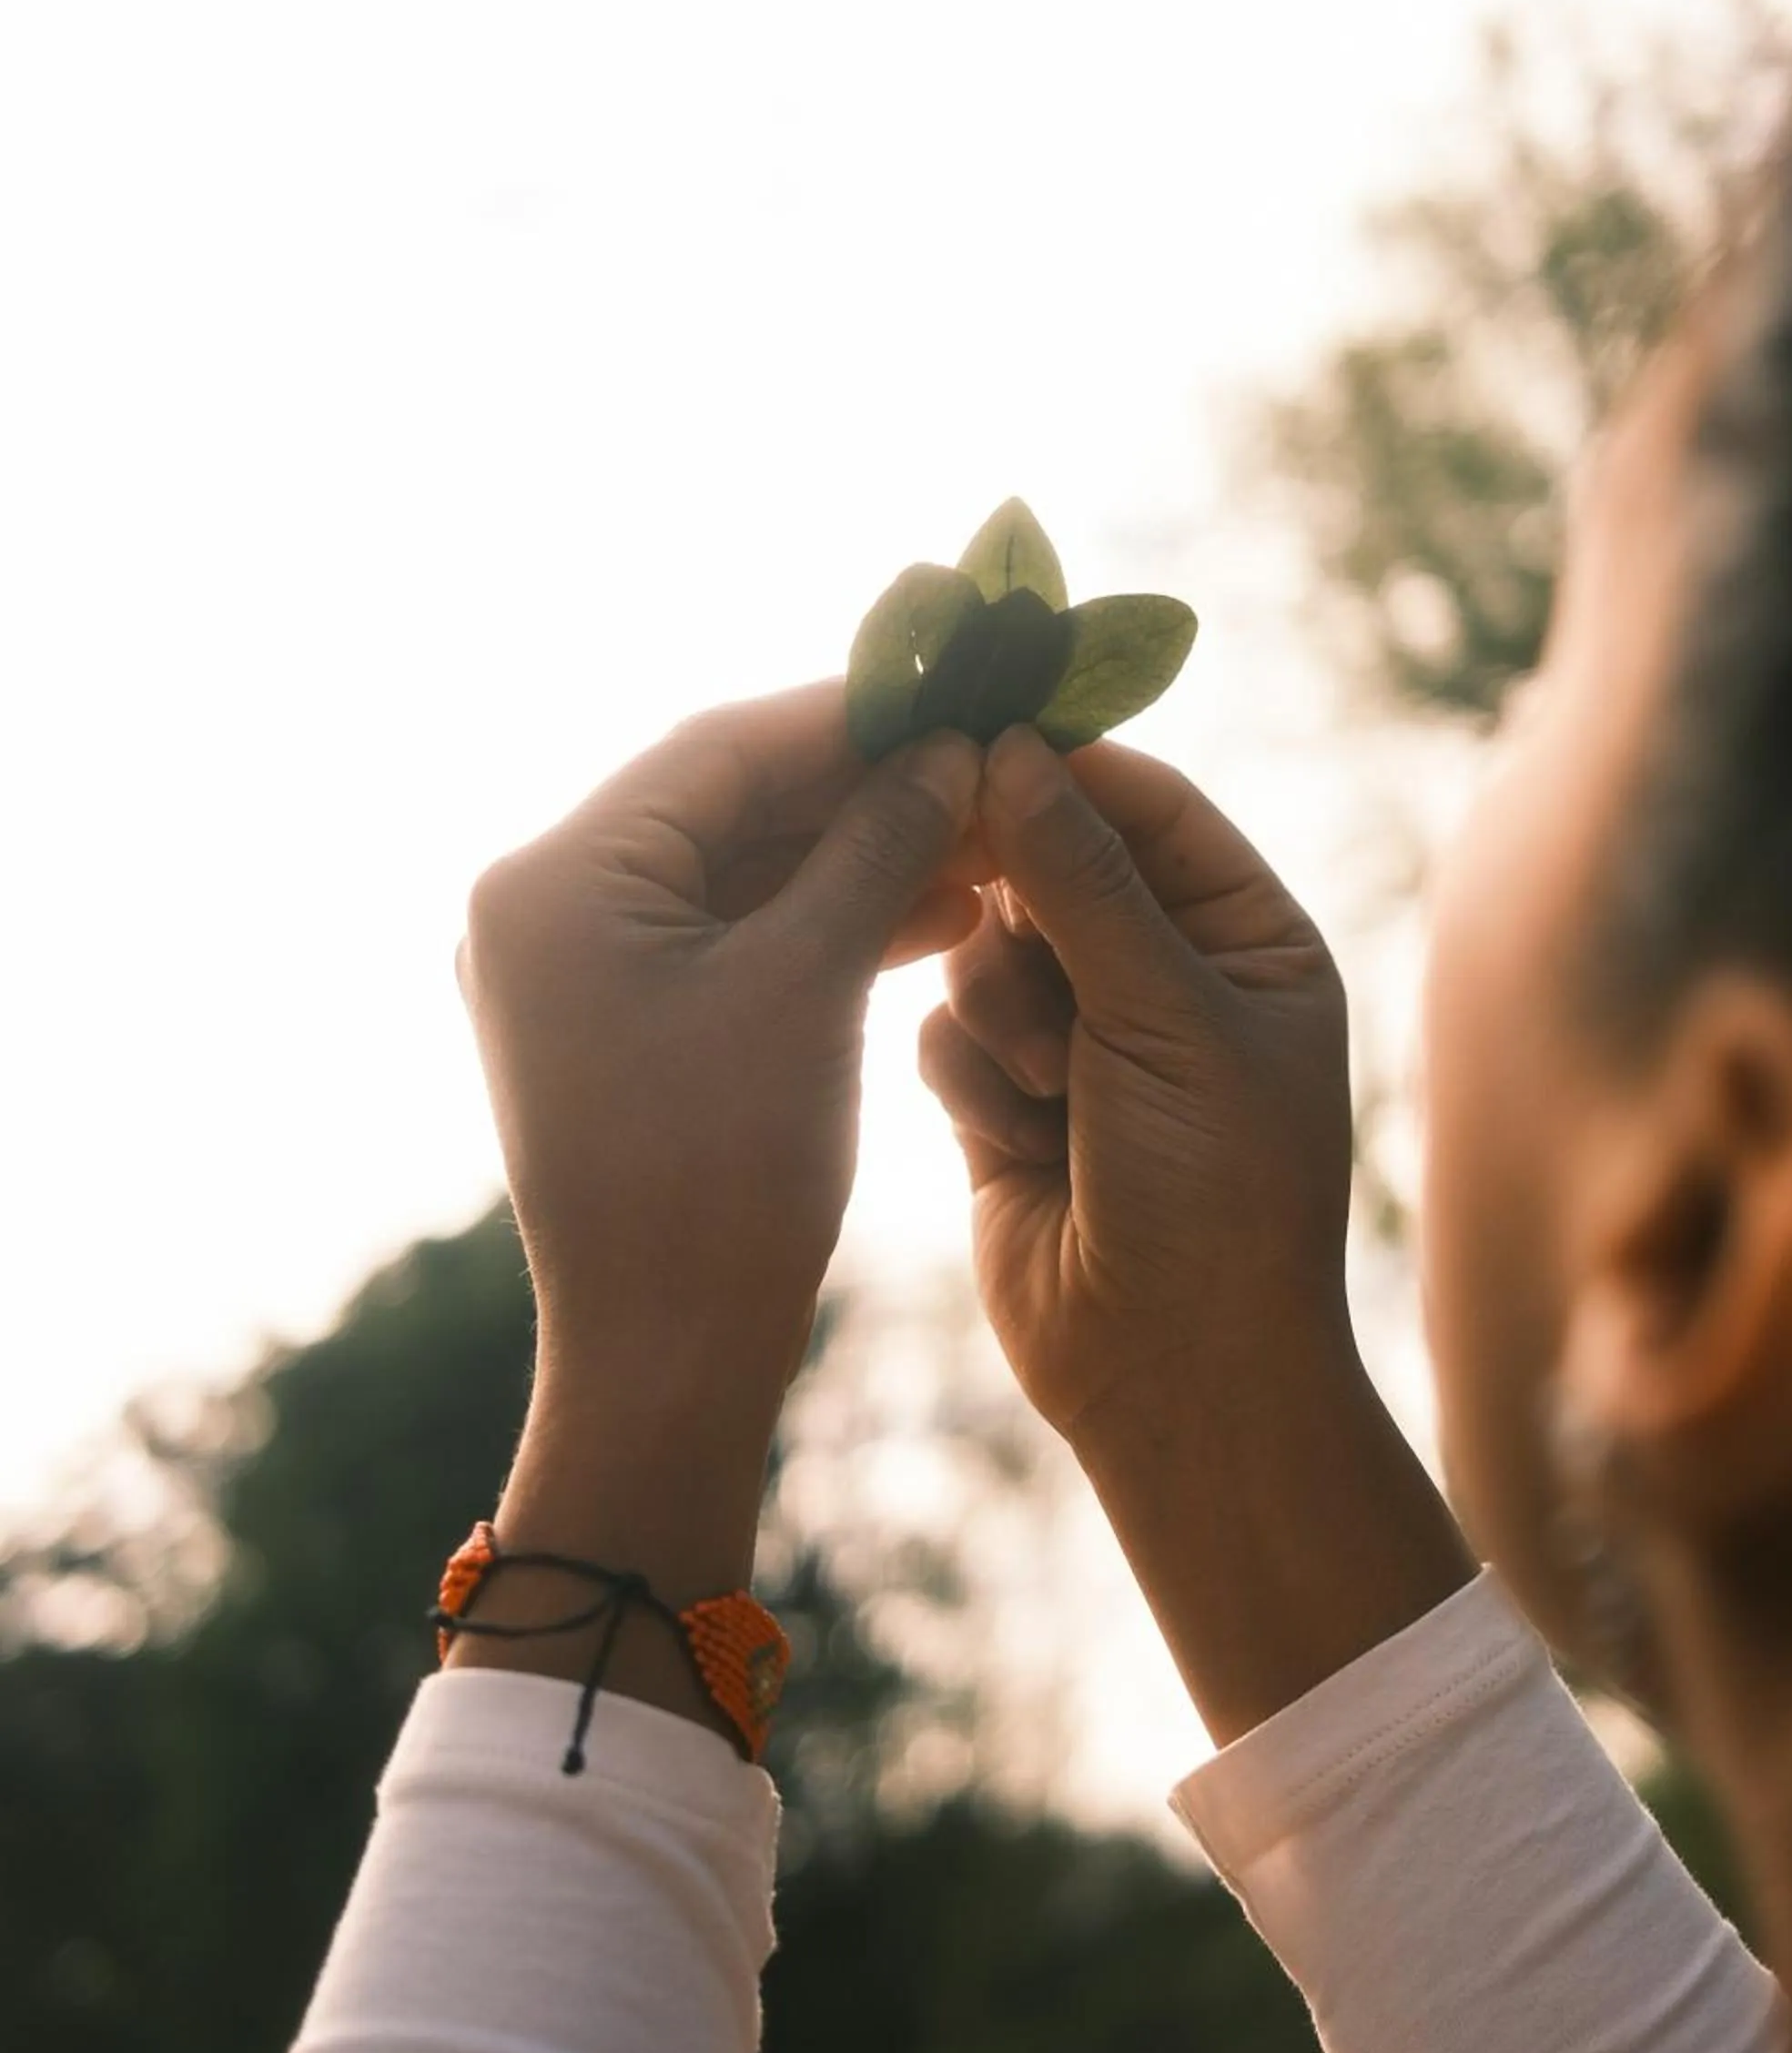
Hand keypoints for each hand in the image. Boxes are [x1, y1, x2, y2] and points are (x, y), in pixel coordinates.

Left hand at [457, 683, 983, 1594]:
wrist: (665, 1359)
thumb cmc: (723, 1173)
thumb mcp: (810, 985)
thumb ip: (877, 847)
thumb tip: (948, 751)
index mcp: (554, 879)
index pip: (718, 747)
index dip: (852, 715)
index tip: (961, 693)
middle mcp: (544, 909)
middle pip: (725, 803)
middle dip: (863, 788)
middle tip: (986, 764)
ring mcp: (578, 974)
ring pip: (739, 875)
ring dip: (857, 856)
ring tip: (984, 843)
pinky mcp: (623, 1029)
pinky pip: (732, 943)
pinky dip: (825, 924)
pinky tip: (935, 914)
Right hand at [922, 723, 1355, 1450]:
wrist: (1172, 1374)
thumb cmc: (1214, 1194)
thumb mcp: (1164, 1017)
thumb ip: (1079, 879)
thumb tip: (1009, 748)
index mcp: (1248, 942)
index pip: (1148, 810)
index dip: (1067, 768)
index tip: (978, 732)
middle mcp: (1167, 979)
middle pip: (1049, 867)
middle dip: (1022, 914)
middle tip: (981, 906)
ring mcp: (1082, 1041)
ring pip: (983, 950)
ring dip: (1003, 1016)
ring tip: (1054, 1094)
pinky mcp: (1005, 1102)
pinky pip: (946, 1032)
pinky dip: (973, 1080)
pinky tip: (1019, 1146)